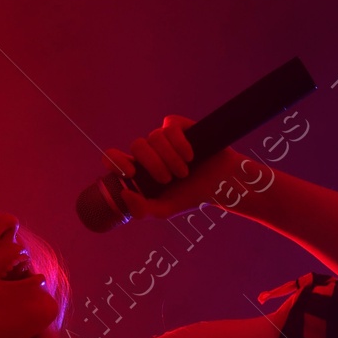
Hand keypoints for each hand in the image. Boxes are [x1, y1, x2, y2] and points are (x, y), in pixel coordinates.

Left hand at [101, 113, 248, 217]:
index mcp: (140, 171)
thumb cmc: (192, 197)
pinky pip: (169, 127)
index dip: (114, 160)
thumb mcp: (165, 210)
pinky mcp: (179, 127)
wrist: (222, 184)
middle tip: (168, 179)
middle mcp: (149, 152)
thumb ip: (142, 209)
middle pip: (137, 145)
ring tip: (185, 171)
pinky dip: (179, 143)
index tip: (130, 173)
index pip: (114, 158)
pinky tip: (190, 155)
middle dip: (153, 164)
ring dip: (170, 158)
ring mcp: (163, 138)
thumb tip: (124, 194)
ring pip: (154, 137)